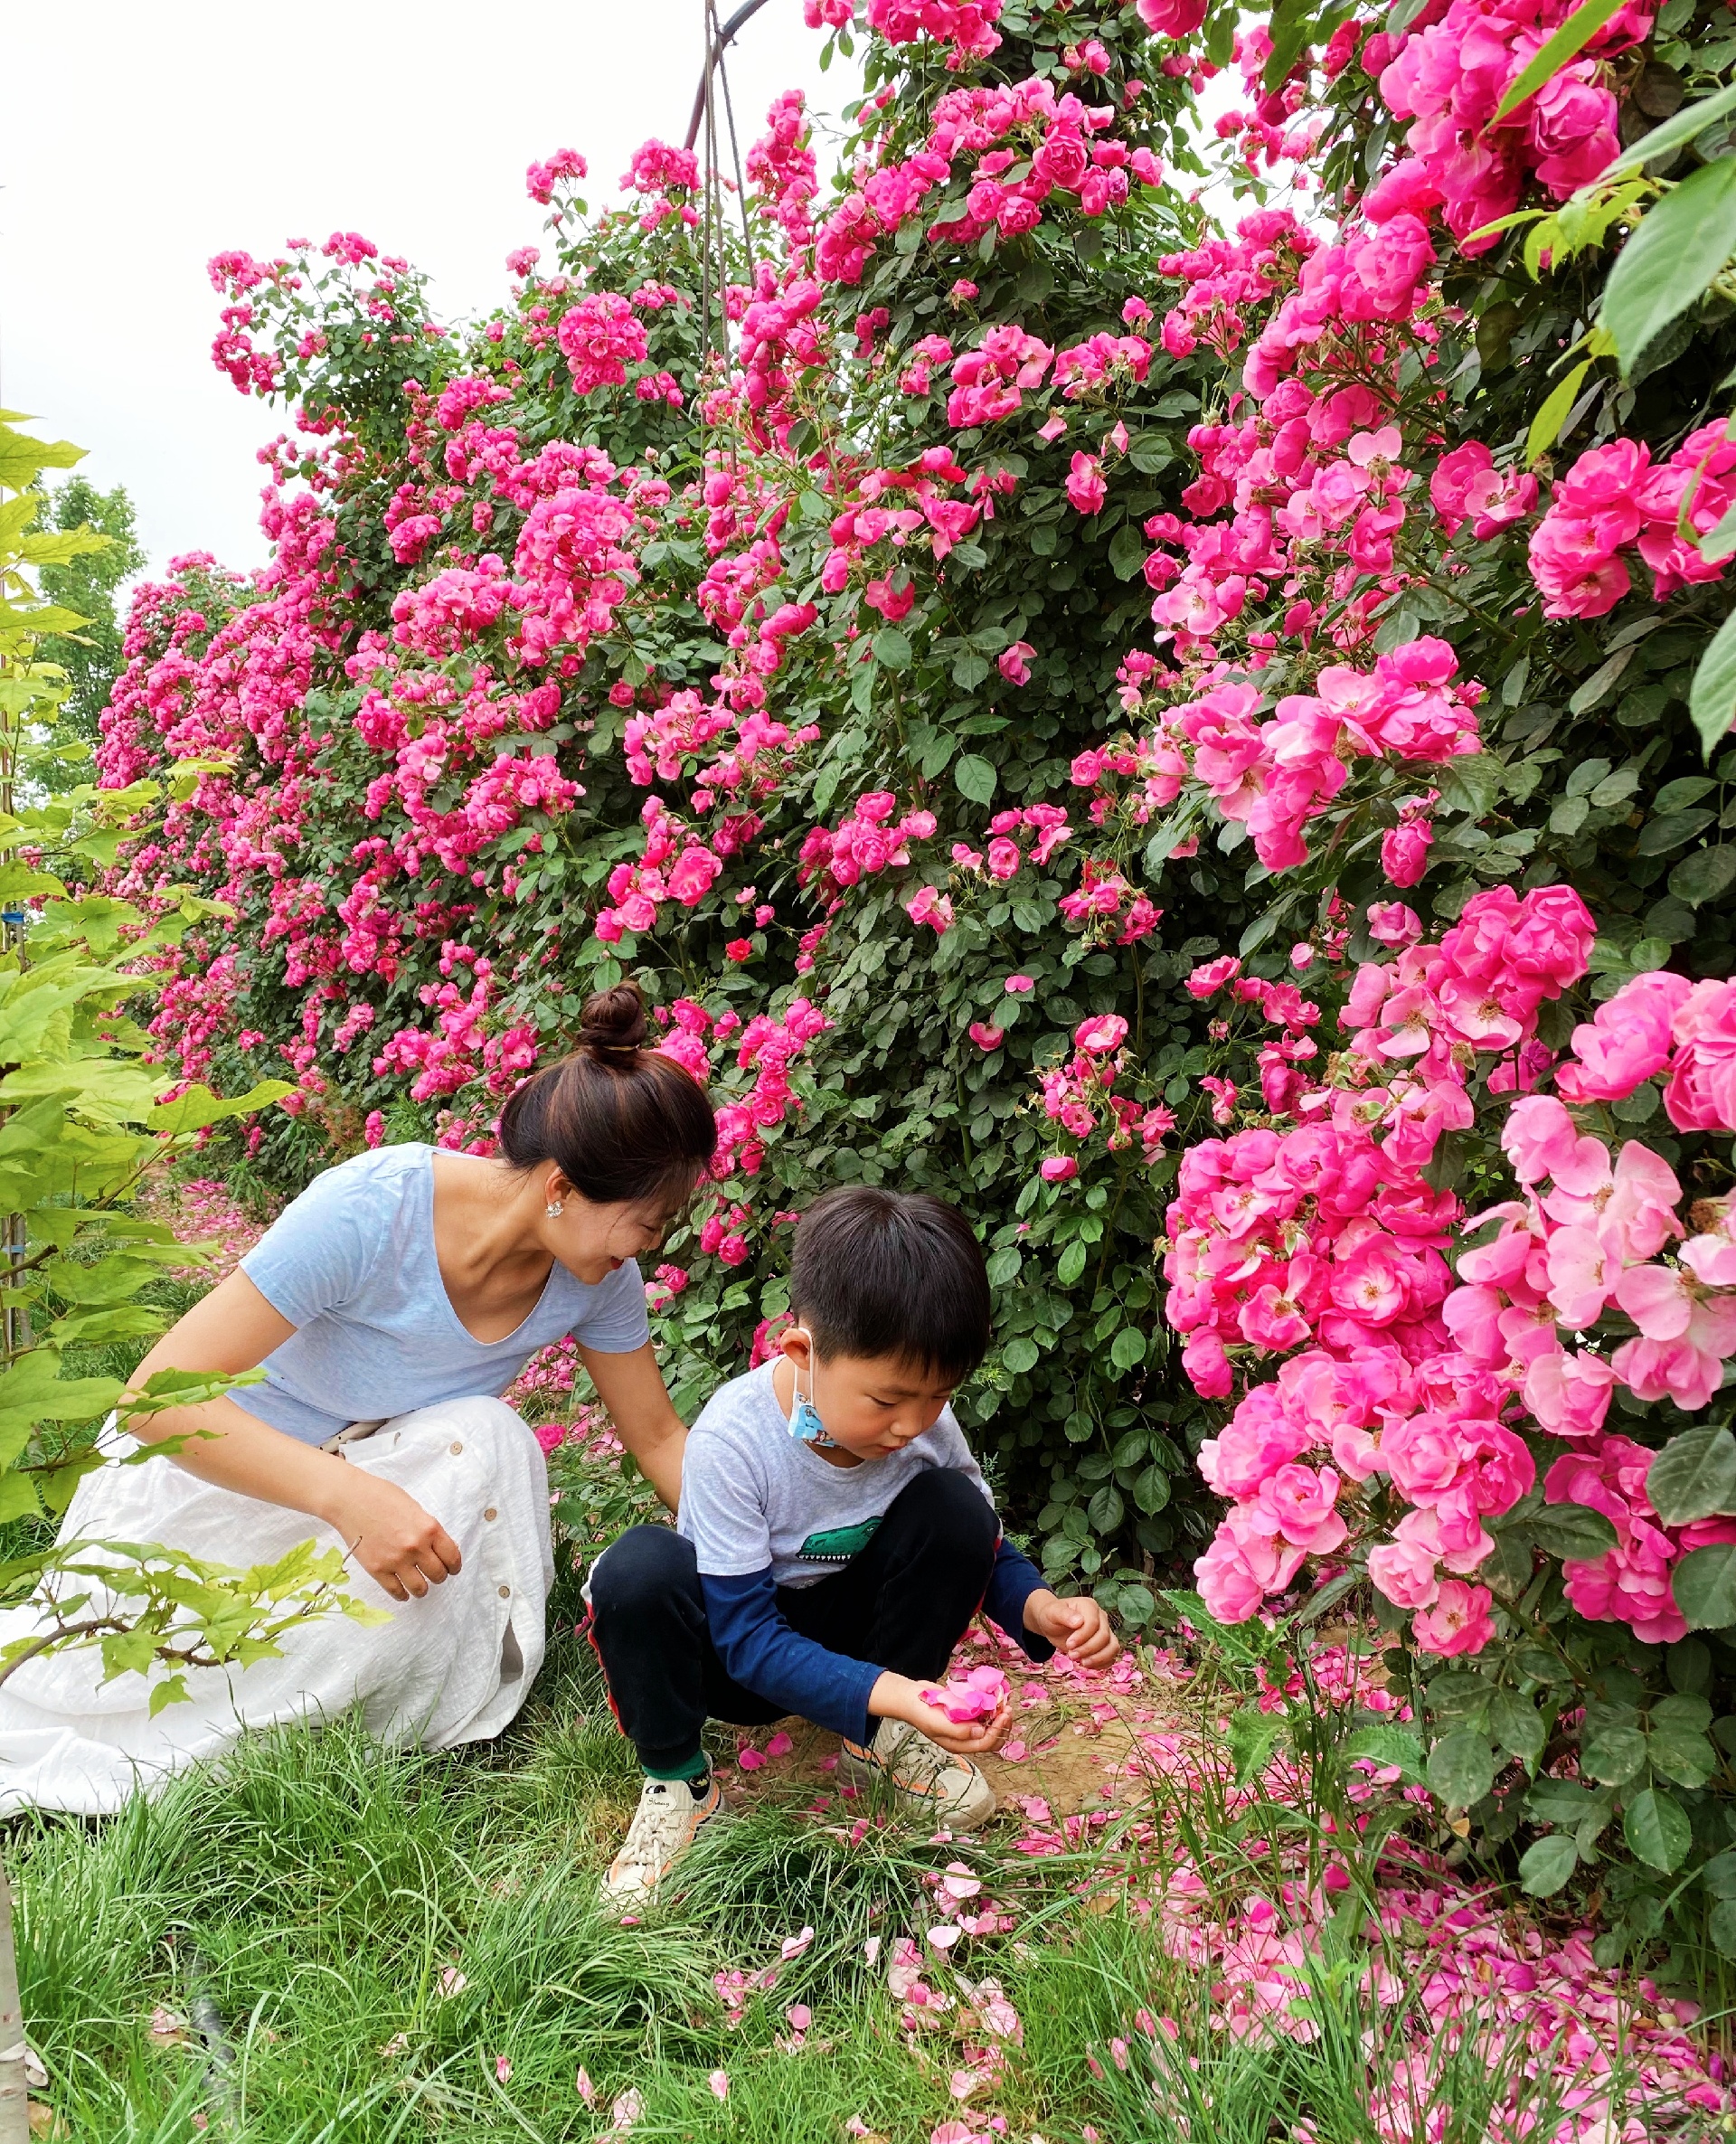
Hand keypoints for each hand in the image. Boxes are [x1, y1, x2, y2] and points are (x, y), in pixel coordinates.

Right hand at [324, 1469, 461, 1601]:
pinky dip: (402, 1595)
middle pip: (438, 1575)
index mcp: (429, 1528)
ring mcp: (396, 1560)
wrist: (350, 1499)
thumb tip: (441, 1549)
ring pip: (420, 1589)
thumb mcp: (415, 1509)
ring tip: (420, 1584)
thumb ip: (428, 1530)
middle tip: (433, 1573)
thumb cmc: (382, 1496)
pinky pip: (396, 1592)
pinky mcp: (377, 1570)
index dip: (454, 1565)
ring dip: (422, 1588)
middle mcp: (415, 1547)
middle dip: (439, 1575)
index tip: (451, 1568)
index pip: (452, 1557)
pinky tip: (403, 1592)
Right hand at [869, 1672, 1012, 1758]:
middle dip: (1003, 1725)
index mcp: (959, 1745)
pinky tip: (995, 1696)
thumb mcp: (938, 1725)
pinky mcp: (965, 1711)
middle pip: (992, 1738)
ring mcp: (966, 1724)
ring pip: (991, 1725)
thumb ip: (959, 1731)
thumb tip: (981, 1733)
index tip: (1003, 1714)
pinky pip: (983, 1712)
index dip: (997, 1730)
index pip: (985, 1743)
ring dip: (1000, 1715)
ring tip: (1004, 1702)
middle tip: (1008, 1708)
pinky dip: (991, 1706)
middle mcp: (965, 1737)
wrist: (911, 1698)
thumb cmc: (922, 1713)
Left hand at [1024, 1588, 1119, 1669]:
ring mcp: (1105, 1631)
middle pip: (1104, 1636)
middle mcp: (1101, 1617)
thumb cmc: (1052, 1616)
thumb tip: (1079, 1621)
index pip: (1094, 1623)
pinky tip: (1086, 1664)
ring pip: (1113, 1647)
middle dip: (1088, 1649)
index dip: (1083, 1636)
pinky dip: (1101, 1664)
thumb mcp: (1053, 1613)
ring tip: (1081, 1663)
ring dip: (1098, 1658)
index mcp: (1090, 1606)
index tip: (1069, 1645)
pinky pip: (1111, 1656)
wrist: (1053, 1624)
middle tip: (1071, 1655)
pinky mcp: (1105, 1644)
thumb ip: (1064, 1615)